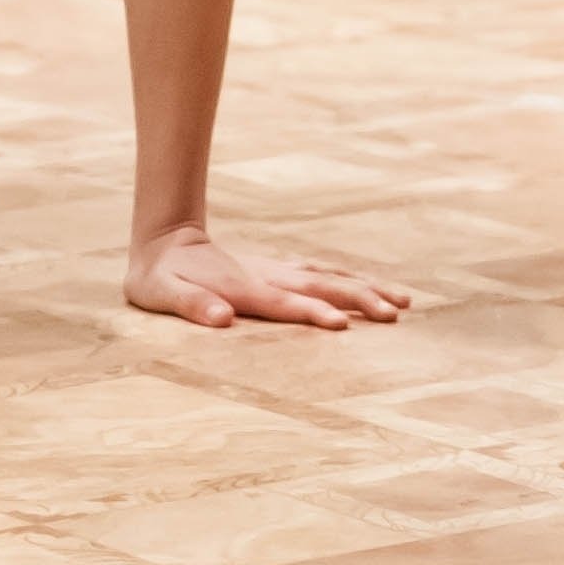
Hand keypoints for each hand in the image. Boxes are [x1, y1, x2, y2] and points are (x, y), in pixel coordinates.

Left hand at [127, 225, 412, 330]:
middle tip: (395, 313)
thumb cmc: (159, 278)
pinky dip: (350, 280)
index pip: (283, 303)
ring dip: (365, 288)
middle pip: (321, 288)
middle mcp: (268, 277)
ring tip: (404, 301)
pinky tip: (371, 288)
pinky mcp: (278, 270)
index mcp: (243, 288)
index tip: (341, 325)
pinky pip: (322, 274)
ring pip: (329, 278)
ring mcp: (276, 271)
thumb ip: (190, 304)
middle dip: (358, 300)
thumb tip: (221, 317)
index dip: (311, 313)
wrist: (165, 240)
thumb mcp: (162, 294)